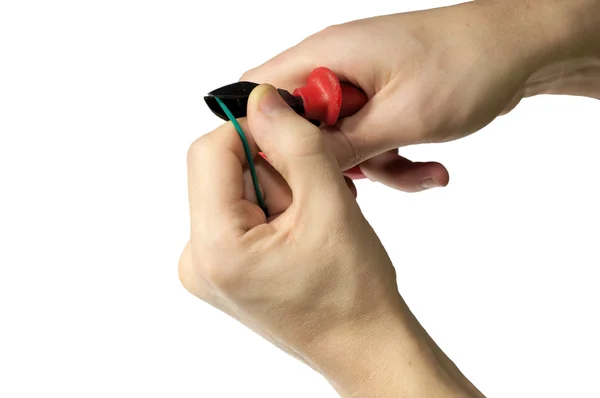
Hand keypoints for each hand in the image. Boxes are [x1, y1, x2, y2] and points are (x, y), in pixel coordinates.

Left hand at [179, 84, 481, 396]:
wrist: (363, 345)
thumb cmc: (354, 292)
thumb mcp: (329, 203)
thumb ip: (294, 142)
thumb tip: (262, 98)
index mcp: (215, 249)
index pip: (210, 152)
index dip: (253, 129)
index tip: (294, 132)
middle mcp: (197, 261)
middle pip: (221, 172)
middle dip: (272, 167)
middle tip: (315, 192)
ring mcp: (208, 269)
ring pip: (234, 191)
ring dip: (278, 188)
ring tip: (314, 218)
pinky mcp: (223, 271)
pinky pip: (238, 215)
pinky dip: (273, 208)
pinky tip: (302, 229)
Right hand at [242, 0, 599, 191]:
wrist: (518, 50)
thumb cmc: (466, 65)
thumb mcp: (401, 118)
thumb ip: (341, 144)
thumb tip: (296, 162)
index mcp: (326, 55)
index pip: (260, 95)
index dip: (262, 138)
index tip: (287, 174)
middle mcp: (335, 66)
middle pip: (298, 126)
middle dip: (330, 161)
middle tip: (360, 178)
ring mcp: (358, 83)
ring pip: (337, 141)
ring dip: (374, 166)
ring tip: (420, 172)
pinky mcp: (379, 99)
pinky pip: (368, 139)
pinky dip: (393, 160)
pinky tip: (430, 169)